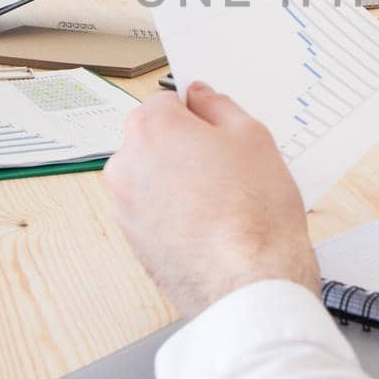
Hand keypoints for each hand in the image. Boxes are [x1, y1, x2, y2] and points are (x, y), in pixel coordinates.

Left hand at [105, 84, 318, 316]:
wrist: (247, 282)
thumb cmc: (254, 212)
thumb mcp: (253, 137)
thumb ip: (219, 106)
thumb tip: (200, 96)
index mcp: (152, 128)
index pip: (166, 101)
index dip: (197, 114)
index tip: (216, 130)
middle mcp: (126, 163)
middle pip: (152, 138)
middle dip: (182, 146)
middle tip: (225, 167)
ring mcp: (124, 205)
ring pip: (151, 176)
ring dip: (176, 180)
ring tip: (220, 201)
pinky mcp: (131, 240)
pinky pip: (151, 210)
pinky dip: (172, 212)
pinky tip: (208, 225)